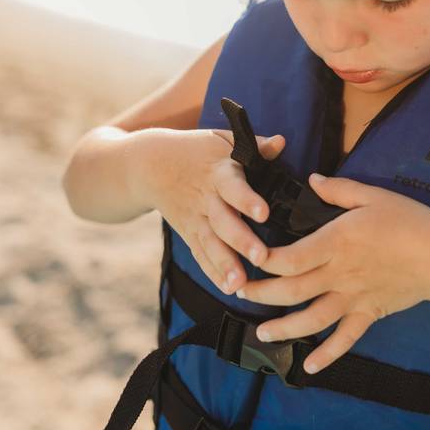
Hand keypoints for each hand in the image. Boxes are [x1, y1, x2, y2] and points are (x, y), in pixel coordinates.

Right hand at [127, 127, 284, 293]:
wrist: (148, 164)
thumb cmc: (195, 150)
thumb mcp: (222, 140)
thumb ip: (254, 145)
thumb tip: (281, 142)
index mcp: (218, 173)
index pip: (233, 187)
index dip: (247, 200)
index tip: (263, 213)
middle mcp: (206, 199)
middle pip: (223, 222)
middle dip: (241, 240)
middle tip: (261, 257)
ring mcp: (195, 219)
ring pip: (210, 244)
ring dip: (225, 264)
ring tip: (241, 283)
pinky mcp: (189, 233)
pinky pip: (201, 255)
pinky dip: (213, 272)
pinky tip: (228, 289)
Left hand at [237, 173, 429, 373]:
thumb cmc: (410, 222)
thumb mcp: (373, 196)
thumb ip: (338, 190)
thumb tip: (312, 180)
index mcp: (335, 243)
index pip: (289, 257)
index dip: (263, 260)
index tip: (247, 258)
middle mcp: (338, 274)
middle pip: (291, 290)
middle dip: (261, 293)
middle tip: (240, 293)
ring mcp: (352, 298)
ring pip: (311, 318)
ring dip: (284, 328)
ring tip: (262, 333)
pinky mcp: (368, 313)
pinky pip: (345, 338)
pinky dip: (327, 354)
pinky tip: (309, 366)